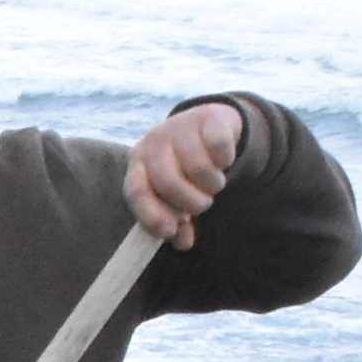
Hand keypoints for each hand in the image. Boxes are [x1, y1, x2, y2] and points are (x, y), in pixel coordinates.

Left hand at [123, 101, 245, 248]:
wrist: (208, 125)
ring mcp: (179, 127)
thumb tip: (183, 243)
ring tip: (212, 183)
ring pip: (199, 168)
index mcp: (138, 164)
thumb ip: (178, 222)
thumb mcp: (176, 195)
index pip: (136, 191)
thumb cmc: (185, 168)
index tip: (170, 231)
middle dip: (190, 203)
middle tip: (202, 205)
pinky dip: (226, 162)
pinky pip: (220, 150)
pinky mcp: (207, 118)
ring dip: (213, 185)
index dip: (152, 215)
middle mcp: (154, 142)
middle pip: (168, 182)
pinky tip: (222, 161)